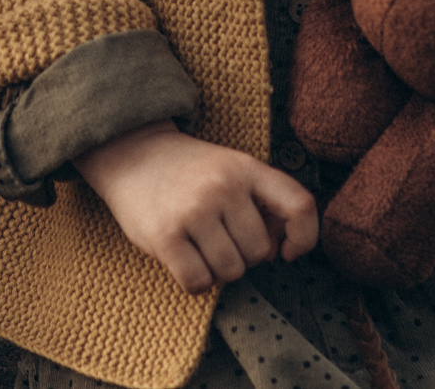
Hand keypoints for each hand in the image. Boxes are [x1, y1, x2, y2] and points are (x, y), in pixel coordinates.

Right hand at [73, 121, 317, 293]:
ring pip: (231, 271)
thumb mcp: (231, 168)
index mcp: (246, 167)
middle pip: (259, 252)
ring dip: (217, 269)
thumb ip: (260, 202)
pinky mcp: (165, 235)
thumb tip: (279, 249)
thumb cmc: (188, 170)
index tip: (287, 250)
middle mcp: (223, 186)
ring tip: (199, 245)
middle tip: (219, 237)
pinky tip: (184, 259)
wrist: (130, 152)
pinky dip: (194, 281)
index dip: (304, 237)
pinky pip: (198, 282)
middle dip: (242, 255)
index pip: (300, 205)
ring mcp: (194, 210)